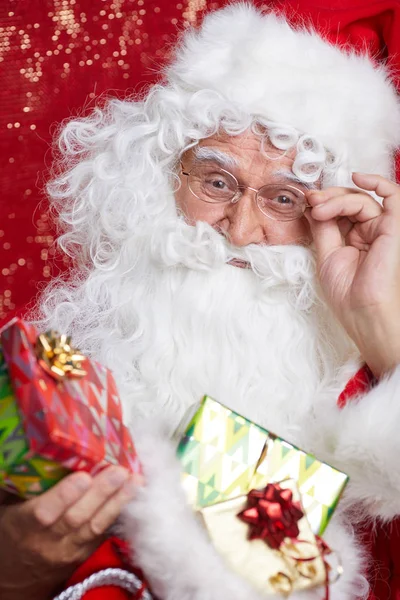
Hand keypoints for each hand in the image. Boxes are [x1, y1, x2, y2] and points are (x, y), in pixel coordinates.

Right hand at [0, 466, 140, 599]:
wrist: (15, 577)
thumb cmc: (10, 533)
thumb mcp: (6, 509)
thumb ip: (20, 485)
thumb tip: (35, 450)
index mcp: (23, 527)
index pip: (44, 514)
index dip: (64, 496)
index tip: (83, 476)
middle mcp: (47, 542)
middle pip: (77, 518)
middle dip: (101, 493)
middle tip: (120, 471)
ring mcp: (68, 551)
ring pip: (95, 526)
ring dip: (118, 501)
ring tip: (135, 480)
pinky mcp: (84, 554)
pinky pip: (103, 533)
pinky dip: (118, 513)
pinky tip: (133, 495)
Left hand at [306, 173, 399, 377]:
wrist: (362, 310)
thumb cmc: (348, 294)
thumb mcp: (326, 255)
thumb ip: (322, 228)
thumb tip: (311, 205)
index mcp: (354, 240)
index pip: (339, 211)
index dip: (323, 203)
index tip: (306, 203)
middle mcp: (369, 232)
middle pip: (349, 201)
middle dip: (327, 198)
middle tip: (312, 202)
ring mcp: (382, 228)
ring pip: (361, 199)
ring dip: (337, 199)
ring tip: (320, 209)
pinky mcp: (394, 226)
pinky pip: (393, 195)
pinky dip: (377, 181)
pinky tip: (358, 177)